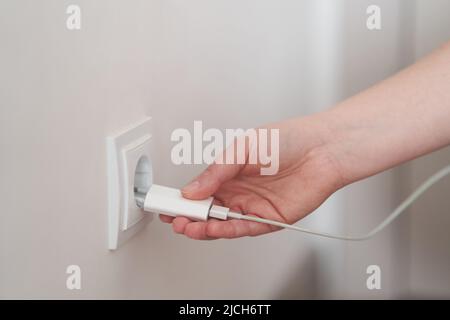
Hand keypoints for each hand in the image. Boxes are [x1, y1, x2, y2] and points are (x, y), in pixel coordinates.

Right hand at [160, 114, 344, 238]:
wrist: (322, 149)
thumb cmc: (288, 140)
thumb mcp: (243, 148)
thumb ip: (216, 171)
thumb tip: (191, 189)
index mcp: (229, 172)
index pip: (199, 189)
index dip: (182, 197)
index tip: (165, 201)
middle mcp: (239, 190)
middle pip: (207, 209)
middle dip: (188, 215)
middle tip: (171, 217)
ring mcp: (252, 206)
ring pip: (221, 222)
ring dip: (203, 226)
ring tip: (185, 226)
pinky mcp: (268, 219)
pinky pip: (243, 228)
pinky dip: (225, 231)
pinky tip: (211, 228)